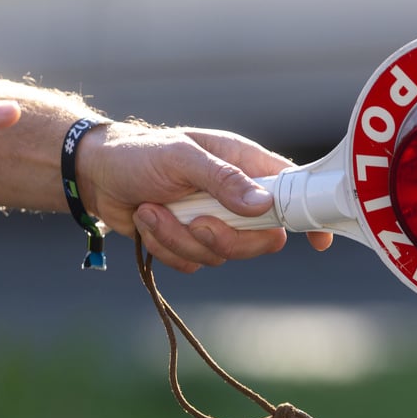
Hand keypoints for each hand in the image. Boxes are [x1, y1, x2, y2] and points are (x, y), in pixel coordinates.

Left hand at [80, 123, 332, 271]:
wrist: (95, 174)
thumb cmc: (138, 153)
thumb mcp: (181, 156)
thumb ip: (223, 180)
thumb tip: (264, 204)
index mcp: (244, 166)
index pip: (293, 191)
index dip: (309, 216)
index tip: (321, 241)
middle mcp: (234, 197)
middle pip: (261, 239)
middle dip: (224, 239)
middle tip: (195, 222)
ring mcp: (212, 222)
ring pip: (221, 255)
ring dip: (179, 238)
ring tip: (153, 209)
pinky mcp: (188, 242)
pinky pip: (191, 264)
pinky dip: (165, 248)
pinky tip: (147, 220)